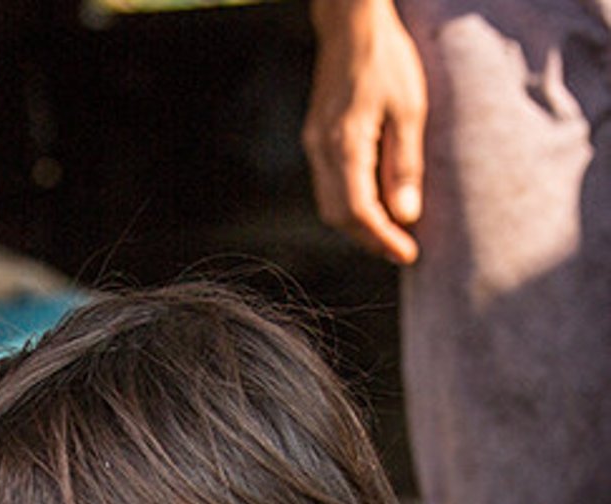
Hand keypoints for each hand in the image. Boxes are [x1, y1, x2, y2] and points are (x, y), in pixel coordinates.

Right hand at [302, 0, 426, 262]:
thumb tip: (405, 214)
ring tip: (393, 230)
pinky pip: (329, 183)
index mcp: (345, 144)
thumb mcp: (410, 111)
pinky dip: (351, 202)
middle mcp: (321, 150)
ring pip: (330, 202)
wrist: (351, 27)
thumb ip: (405, 165)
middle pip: (337, 215)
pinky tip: (376, 200)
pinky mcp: (316, 137)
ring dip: (359, 223)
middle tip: (402, 249)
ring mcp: (314, 144)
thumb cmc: (386, 61)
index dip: (382, 238)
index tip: (408, 254)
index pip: (358, 211)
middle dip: (369, 238)